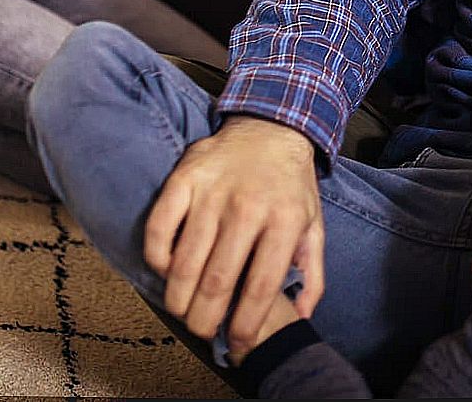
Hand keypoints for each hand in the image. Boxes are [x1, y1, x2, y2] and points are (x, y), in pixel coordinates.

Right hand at [142, 116, 323, 361]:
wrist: (270, 127)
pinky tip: (167, 270)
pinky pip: (159, 228)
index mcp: (284, 220)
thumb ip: (312, 272)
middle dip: (205, 319)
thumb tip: (302, 315)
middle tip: (202, 331)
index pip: (261, 286)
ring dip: (179, 298)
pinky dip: (158, 257)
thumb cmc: (290, 185)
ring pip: (185, 262)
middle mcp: (248, 207)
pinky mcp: (184, 178)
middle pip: (217, 281)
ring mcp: (212, 192)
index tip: (236, 343)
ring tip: (183, 310)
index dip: (245, 323)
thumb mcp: (313, 224)